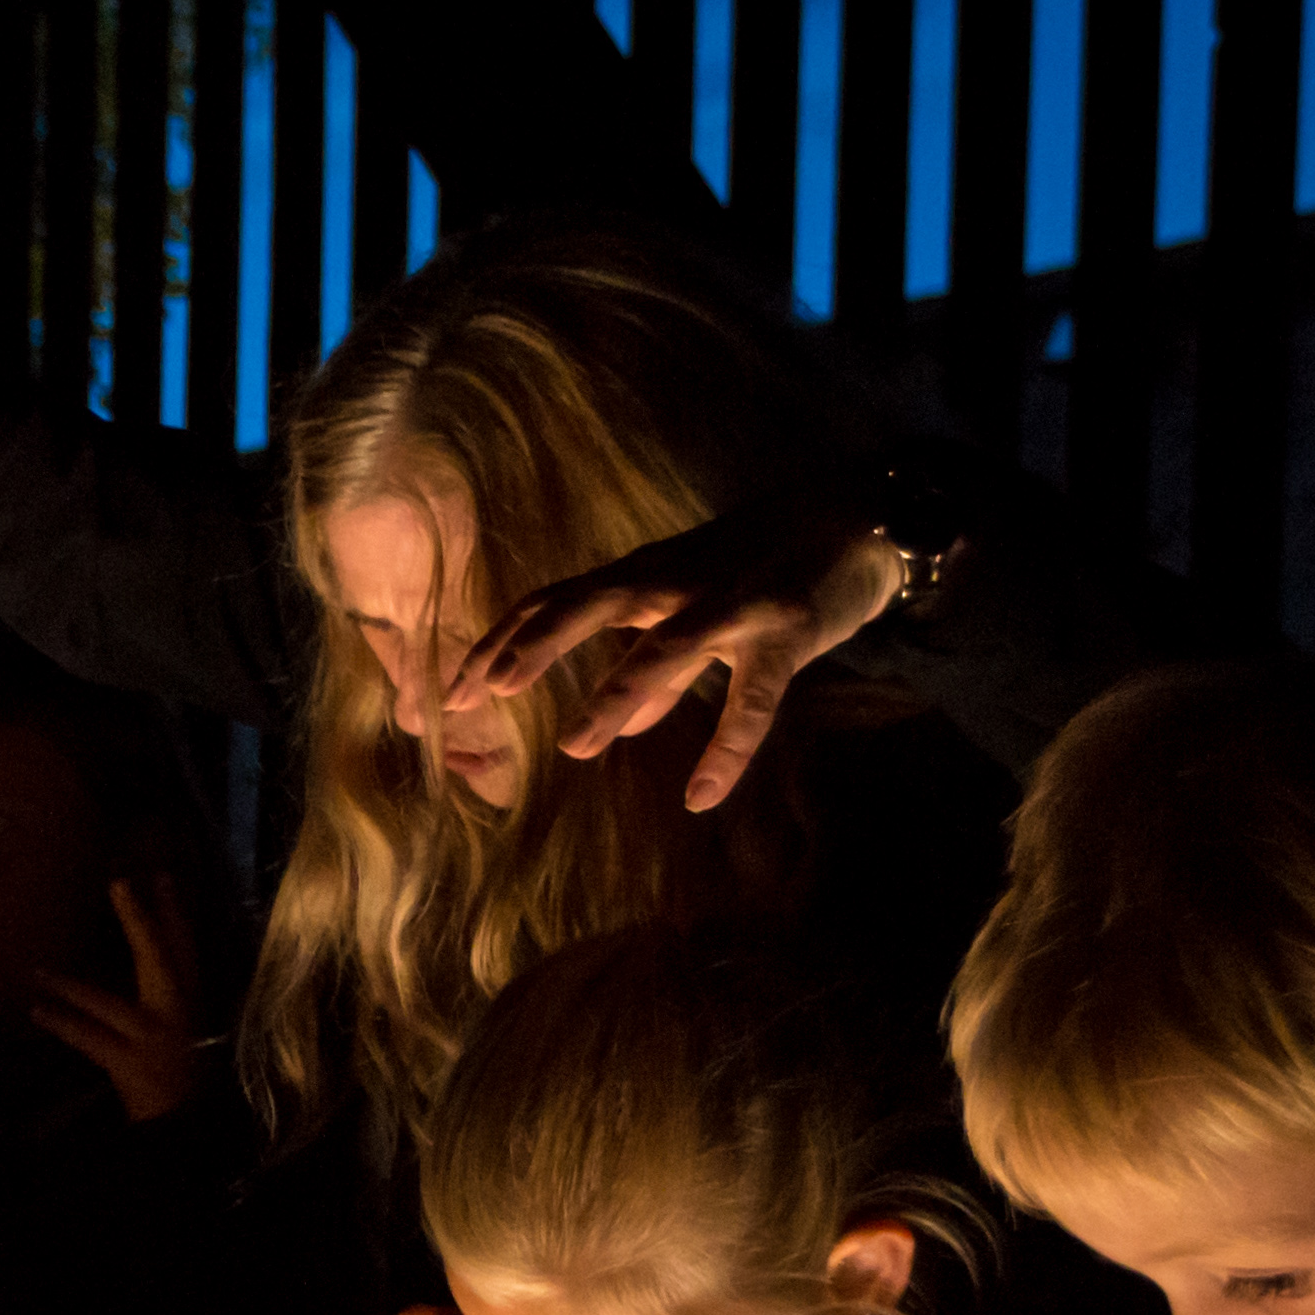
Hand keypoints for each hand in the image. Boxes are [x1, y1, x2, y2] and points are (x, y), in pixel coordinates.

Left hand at [28, 877, 202, 1122]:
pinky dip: (61, 1024)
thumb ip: (167, 979)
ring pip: (107, 1004)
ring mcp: (149, 1038)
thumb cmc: (181, 1061)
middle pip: (157, 959)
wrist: (184, 1115)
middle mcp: (175, 1012)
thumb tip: (149, 935)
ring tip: (37, 972)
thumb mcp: (183, 1016)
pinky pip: (88, 1039)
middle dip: (140, 921)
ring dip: (70, 987)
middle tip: (119, 883)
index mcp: (190, 996)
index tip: (161, 873)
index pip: (185, 946)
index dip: (174, 909)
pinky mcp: (127, 1064)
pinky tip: (36, 1011)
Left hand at [447, 502, 907, 812]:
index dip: (501, 641)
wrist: (862, 517)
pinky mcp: (789, 631)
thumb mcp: (694, 610)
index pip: (553, 600)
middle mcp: (676, 581)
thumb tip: (618, 727)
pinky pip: (754, 699)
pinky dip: (727, 749)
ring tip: (576, 747)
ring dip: (616, 693)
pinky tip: (701, 796)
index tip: (452, 689)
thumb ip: (656, 670)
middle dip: (529, 646)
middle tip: (480, 694)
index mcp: (644, 574)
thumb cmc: (764, 565)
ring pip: (666, 647)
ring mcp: (733, 603)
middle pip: (586, 604)